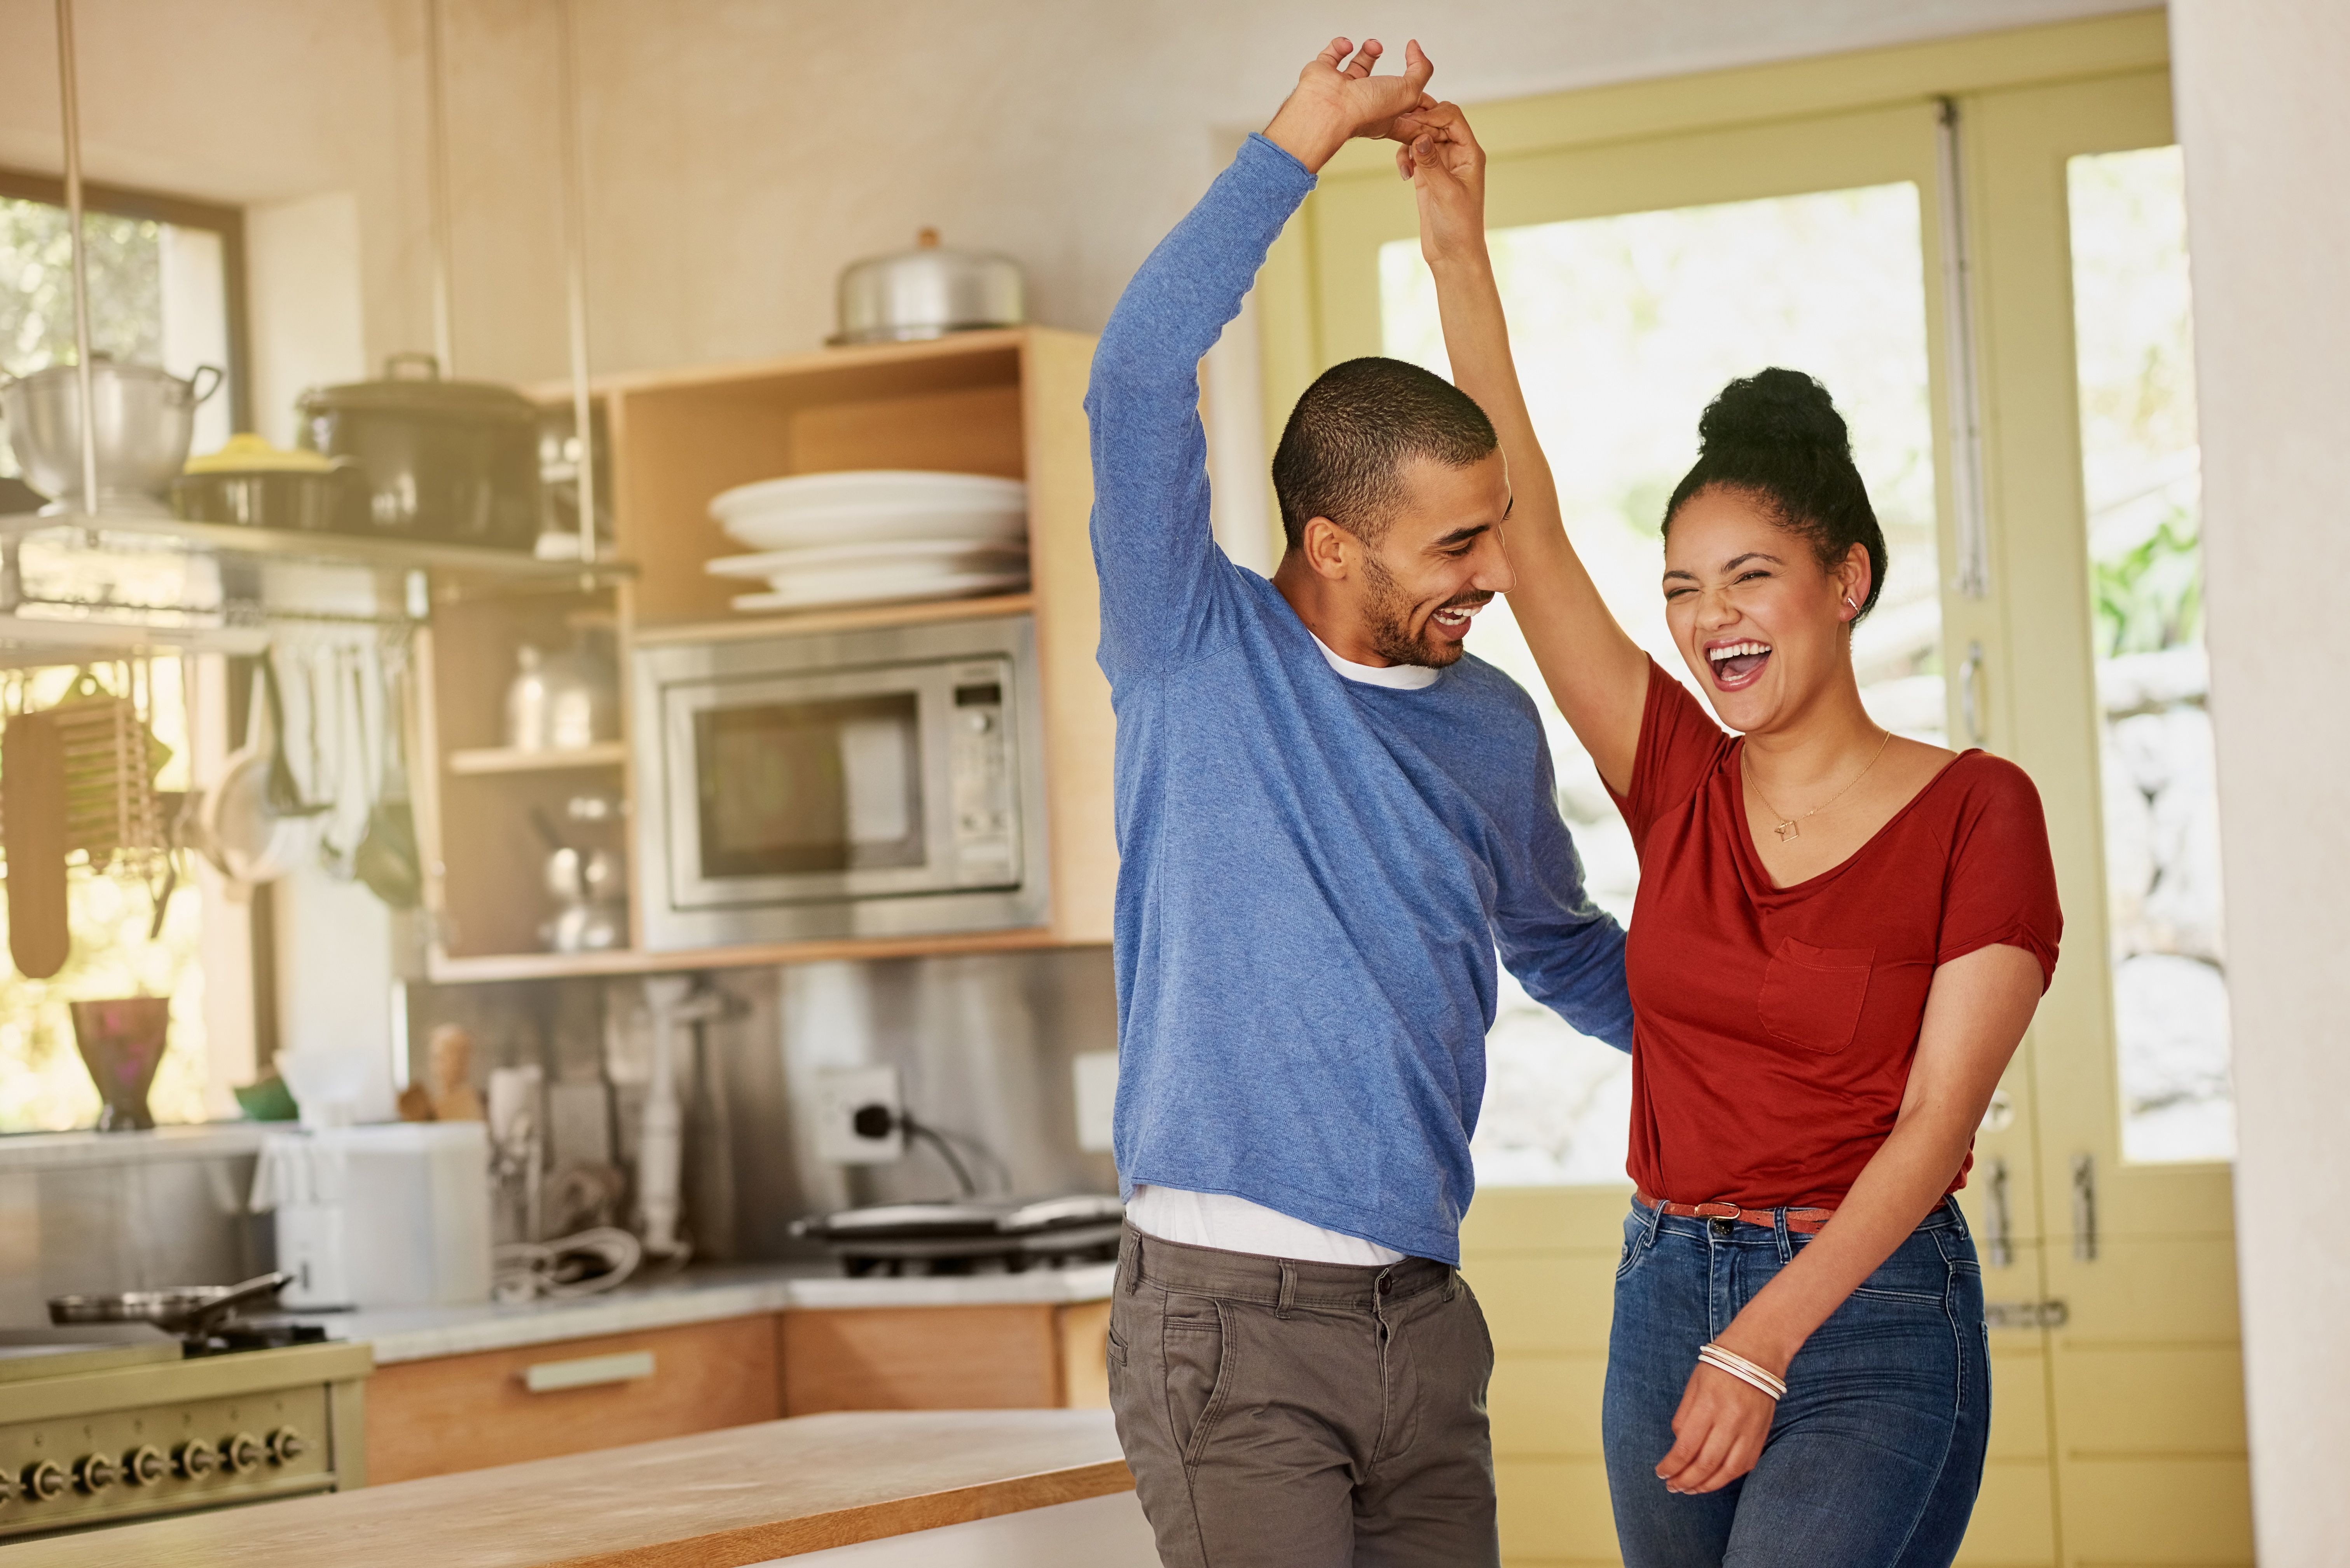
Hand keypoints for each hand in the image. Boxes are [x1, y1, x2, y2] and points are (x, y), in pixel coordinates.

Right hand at [1263, 37, 1435, 173]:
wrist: (1328, 108)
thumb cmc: (1364, 111)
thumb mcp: (1409, 92)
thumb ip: (1421, 70)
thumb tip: (1416, 50)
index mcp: (1383, 115)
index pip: (1401, 106)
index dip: (1411, 92)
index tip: (1416, 76)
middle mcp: (1361, 103)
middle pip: (1379, 84)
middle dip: (1389, 70)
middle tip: (1393, 60)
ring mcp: (1342, 90)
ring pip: (1357, 66)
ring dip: (1368, 51)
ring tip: (1373, 46)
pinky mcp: (1324, 76)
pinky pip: (1332, 55)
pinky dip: (1340, 46)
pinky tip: (1347, 46)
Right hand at [1393, 101, 1487, 267]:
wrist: (1453, 254)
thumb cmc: (1460, 227)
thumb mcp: (1446, 194)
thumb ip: (1432, 164)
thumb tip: (1421, 137)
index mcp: (1469, 153)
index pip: (1452, 118)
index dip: (1432, 114)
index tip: (1411, 122)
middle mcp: (1456, 153)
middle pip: (1435, 121)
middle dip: (1416, 123)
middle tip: (1396, 131)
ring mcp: (1440, 163)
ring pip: (1421, 135)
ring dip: (1407, 140)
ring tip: (1402, 160)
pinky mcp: (1426, 175)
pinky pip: (1413, 153)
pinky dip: (1405, 156)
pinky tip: (1404, 173)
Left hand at [1655, 1356, 1777, 1493]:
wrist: (1757, 1354)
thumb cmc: (1719, 1367)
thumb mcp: (1693, 1386)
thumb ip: (1684, 1418)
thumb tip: (1679, 1448)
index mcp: (1708, 1405)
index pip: (1686, 1447)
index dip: (1671, 1466)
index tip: (1661, 1473)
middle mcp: (1730, 1420)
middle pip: (1706, 1464)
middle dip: (1685, 1480)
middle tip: (1672, 1487)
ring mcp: (1749, 1430)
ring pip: (1727, 1471)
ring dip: (1706, 1486)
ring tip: (1690, 1489)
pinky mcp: (1762, 1435)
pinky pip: (1745, 1466)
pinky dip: (1727, 1477)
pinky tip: (1714, 1480)